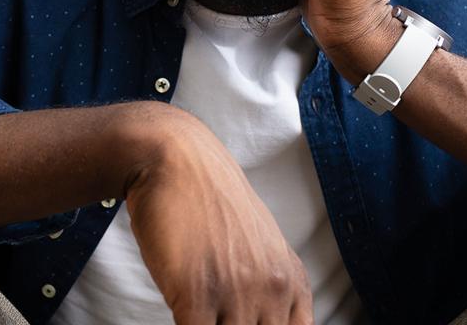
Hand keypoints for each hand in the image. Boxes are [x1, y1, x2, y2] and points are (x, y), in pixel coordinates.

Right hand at [125, 108, 313, 323]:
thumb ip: (268, 285)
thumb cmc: (206, 201)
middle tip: (217, 319)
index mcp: (291, 281)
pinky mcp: (197, 295)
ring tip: (197, 316)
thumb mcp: (258, 243)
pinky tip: (180, 314)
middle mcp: (273, 289)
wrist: (174, 159)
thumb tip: (260, 318)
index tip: (242, 324)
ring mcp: (237, 293)